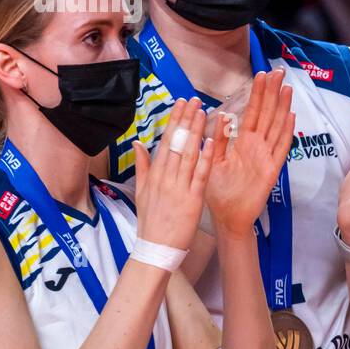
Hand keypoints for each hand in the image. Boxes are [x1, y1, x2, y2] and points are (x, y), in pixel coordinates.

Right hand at [133, 98, 214, 249]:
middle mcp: (165, 178)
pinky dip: (206, 158)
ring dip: (197, 132)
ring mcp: (178, 188)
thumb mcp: (141, 191)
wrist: (156, 248)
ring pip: (189, 154)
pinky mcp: (192, 199)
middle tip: (194, 99)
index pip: (165, 141)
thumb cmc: (151, 221)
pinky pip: (200, 175)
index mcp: (154, 174)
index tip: (180, 103)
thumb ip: (142, 166)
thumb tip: (138, 142)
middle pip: (177, 143)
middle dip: (186, 119)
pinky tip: (211, 142)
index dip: (174, 121)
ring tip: (204, 112)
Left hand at [204, 69, 295, 236]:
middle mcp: (256, 147)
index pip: (251, 113)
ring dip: (282, 107)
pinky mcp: (272, 170)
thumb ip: (217, 140)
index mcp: (242, 143)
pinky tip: (291, 116)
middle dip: (272, 93)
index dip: (257, 94)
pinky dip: (286, 132)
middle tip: (278, 71)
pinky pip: (280, 148)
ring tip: (286, 88)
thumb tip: (222, 115)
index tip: (261, 75)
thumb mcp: (211, 162)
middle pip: (267, 114)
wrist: (227, 217)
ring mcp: (266, 157)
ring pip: (276, 126)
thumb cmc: (218, 192)